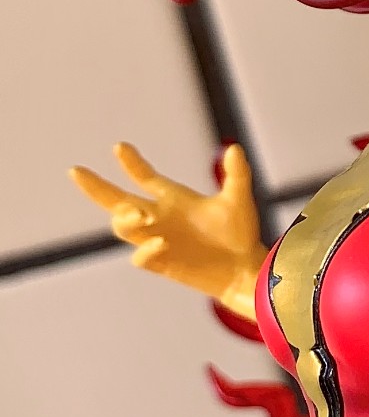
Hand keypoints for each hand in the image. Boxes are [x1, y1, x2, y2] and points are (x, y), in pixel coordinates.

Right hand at [69, 143, 265, 319]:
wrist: (244, 269)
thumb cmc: (240, 233)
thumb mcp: (238, 200)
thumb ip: (236, 175)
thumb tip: (234, 149)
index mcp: (172, 198)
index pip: (143, 176)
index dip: (131, 162)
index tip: (120, 146)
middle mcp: (159, 217)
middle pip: (117, 201)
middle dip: (96, 187)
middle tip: (75, 171)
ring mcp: (157, 240)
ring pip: (122, 228)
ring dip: (124, 218)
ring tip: (141, 214)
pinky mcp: (163, 264)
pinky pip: (141, 257)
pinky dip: (145, 249)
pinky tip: (161, 242)